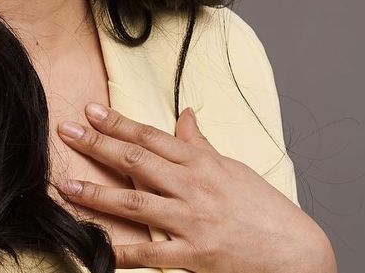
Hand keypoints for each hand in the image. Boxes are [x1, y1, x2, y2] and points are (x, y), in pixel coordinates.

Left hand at [54, 103, 335, 271]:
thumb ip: (201, 145)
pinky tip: (97, 247)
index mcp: (202, 163)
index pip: (151, 136)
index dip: (118, 122)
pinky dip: (121, 251)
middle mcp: (193, 186)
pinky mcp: (194, 253)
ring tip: (66, 185)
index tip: (90, 111)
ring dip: (96, 193)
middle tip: (66, 132)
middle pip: (136, 159)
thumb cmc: (267, 211)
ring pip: (134, 201)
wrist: (298, 252)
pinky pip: (149, 252)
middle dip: (97, 144)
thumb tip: (185, 115)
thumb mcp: (234, 169)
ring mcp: (192, 219)